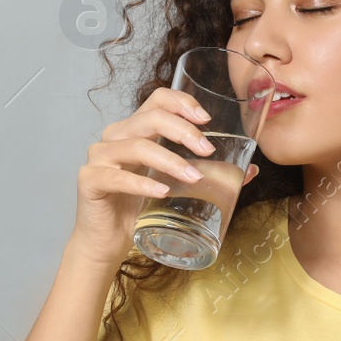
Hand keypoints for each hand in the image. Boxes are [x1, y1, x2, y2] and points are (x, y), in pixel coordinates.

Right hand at [70, 87, 259, 267]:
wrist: (107, 241)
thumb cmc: (139, 209)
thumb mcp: (175, 185)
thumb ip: (207, 175)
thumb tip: (251, 171)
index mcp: (135, 129)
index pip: (157, 99)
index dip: (182, 103)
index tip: (206, 120)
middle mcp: (115, 136)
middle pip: (151, 118)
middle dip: (184, 131)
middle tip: (207, 151)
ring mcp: (100, 156)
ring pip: (138, 146)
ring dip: (170, 160)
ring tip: (194, 177)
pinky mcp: (90, 179)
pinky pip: (118, 177)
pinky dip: (143, 184)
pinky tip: (162, 191)